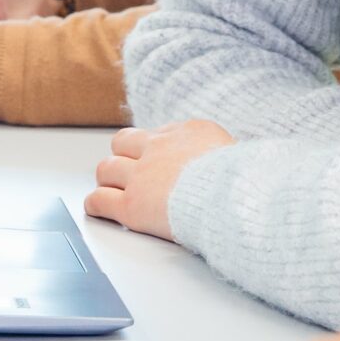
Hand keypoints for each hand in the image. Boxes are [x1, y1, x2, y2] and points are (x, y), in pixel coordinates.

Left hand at [82, 119, 233, 240]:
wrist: (233, 197)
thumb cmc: (243, 182)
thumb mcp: (235, 151)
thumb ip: (219, 153)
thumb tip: (227, 162)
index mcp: (186, 132)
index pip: (156, 133)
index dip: (151, 148)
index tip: (154, 158)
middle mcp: (158, 148)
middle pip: (123, 144)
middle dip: (122, 157)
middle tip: (126, 172)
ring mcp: (141, 177)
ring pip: (106, 169)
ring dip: (107, 179)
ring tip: (110, 189)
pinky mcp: (131, 206)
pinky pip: (99, 201)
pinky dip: (96, 204)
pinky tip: (98, 208)